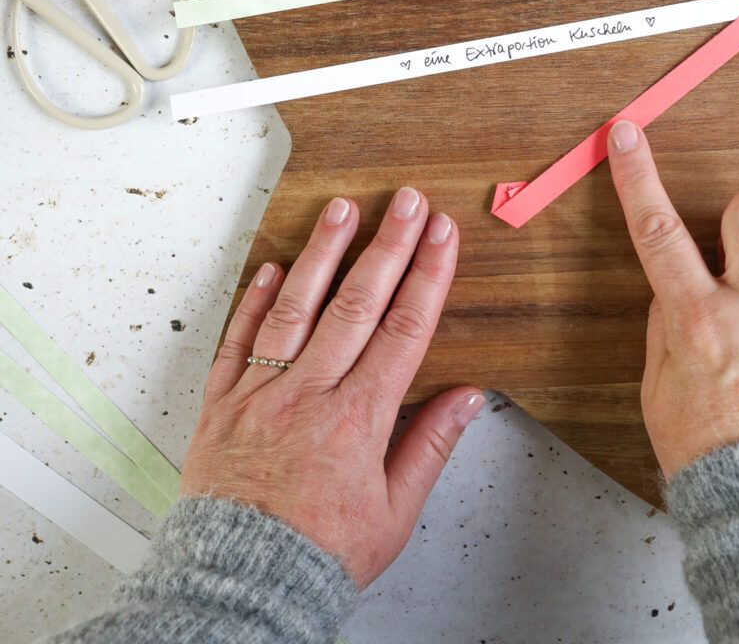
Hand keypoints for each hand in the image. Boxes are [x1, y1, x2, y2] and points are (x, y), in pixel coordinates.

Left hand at [180, 189, 483, 587]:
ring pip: (296, 307)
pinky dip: (255, 299)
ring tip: (341, 210)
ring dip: (322, 253)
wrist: (241, 583)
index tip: (443, 234)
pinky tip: (272, 265)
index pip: (405, 328)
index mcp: (359, 417)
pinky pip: (238, 339)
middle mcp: (311, 393)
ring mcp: (262, 392)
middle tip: (405, 201)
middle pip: (357, 303)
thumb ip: (431, 446)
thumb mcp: (394, 511)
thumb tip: (469, 396)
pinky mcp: (223, 402)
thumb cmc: (322, 550)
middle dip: (387, 245)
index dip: (429, 274)